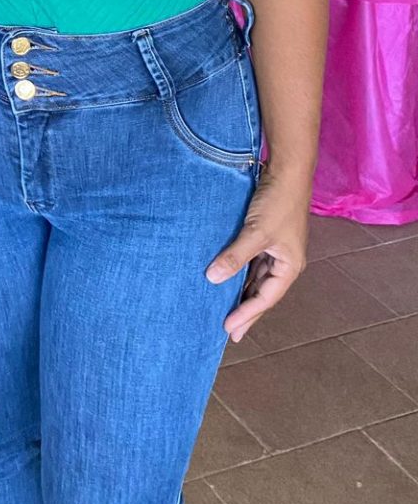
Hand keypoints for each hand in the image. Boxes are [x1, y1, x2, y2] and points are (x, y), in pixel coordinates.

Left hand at [206, 170, 310, 340]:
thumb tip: (212, 279)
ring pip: (255, 278)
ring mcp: (275, 249)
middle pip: (262, 292)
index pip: (265, 298)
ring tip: (225, 310)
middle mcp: (284, 261)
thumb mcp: (255, 232)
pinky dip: (239, 272)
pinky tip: (226, 279)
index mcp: (289, 266)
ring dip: (241, 292)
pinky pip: (251, 262)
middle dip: (246, 310)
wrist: (286, 171)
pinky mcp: (264, 236)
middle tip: (229, 331)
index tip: (228, 329)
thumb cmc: (277, 202)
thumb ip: (235, 256)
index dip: (247, 314)